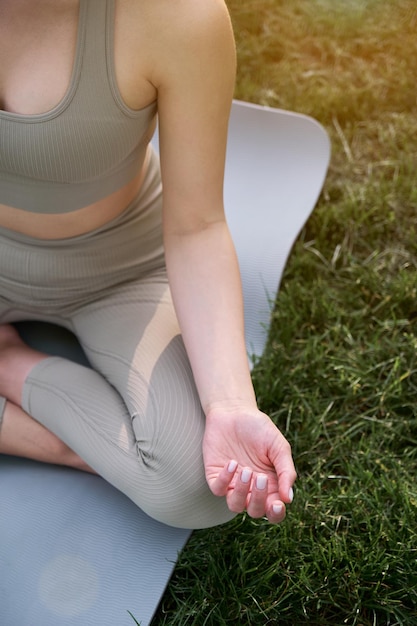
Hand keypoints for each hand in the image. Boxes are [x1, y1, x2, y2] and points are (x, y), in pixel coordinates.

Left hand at [203, 407, 295, 523]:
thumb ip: (286, 471)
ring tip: (246, 470)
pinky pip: (218, 489)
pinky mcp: (215, 475)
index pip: (274, 510)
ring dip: (241, 492)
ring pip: (235, 505)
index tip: (277, 504)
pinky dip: (225, 479)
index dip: (276, 514)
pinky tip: (232, 462)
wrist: (234, 411)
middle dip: (258, 500)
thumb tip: (288, 498)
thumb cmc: (259, 428)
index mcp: (270, 485)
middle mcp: (250, 489)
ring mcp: (232, 484)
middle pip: (255, 511)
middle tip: (260, 478)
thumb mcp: (279, 447)